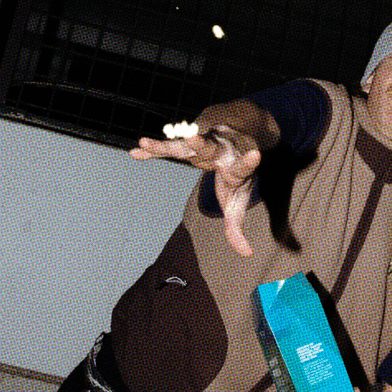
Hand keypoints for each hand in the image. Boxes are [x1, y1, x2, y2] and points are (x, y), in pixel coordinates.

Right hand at [130, 126, 260, 255]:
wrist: (237, 140)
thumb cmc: (236, 178)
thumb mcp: (238, 202)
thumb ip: (236, 227)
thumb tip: (247, 254)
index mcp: (235, 167)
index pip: (242, 167)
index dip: (248, 162)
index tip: (255, 154)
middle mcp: (220, 150)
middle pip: (209, 147)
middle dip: (199, 143)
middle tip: (192, 137)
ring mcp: (203, 141)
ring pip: (182, 144)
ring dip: (164, 144)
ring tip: (144, 142)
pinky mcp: (188, 140)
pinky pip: (168, 147)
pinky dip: (153, 151)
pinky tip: (136, 152)